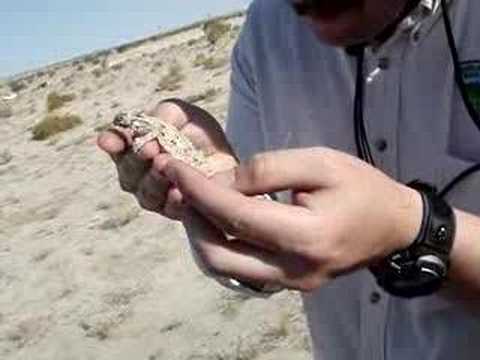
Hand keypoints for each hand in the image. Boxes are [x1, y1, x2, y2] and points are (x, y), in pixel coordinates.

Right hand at [96, 99, 236, 219]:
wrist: (228, 158)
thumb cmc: (200, 134)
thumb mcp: (184, 115)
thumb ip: (164, 114)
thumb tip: (146, 128)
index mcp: (135, 145)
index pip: (114, 144)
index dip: (112, 143)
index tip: (111, 141)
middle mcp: (139, 173)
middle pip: (127, 171)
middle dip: (136, 160)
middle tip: (149, 150)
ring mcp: (155, 195)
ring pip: (145, 193)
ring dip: (154, 180)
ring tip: (164, 167)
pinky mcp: (176, 211)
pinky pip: (169, 209)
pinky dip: (172, 200)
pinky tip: (178, 192)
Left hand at [158, 147, 423, 290]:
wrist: (394, 227)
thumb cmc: (361, 188)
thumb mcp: (320, 162)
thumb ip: (268, 168)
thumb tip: (223, 181)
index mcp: (305, 236)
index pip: (235, 215)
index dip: (199, 190)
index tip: (173, 167)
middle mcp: (293, 270)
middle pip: (219, 254)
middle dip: (191, 217)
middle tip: (182, 186)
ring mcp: (290, 284)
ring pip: (224, 268)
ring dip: (201, 234)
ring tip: (196, 200)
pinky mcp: (289, 285)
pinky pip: (240, 269)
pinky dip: (221, 243)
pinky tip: (218, 218)